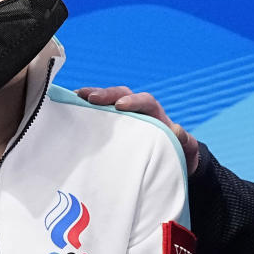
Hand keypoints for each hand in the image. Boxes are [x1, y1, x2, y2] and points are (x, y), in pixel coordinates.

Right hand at [76, 86, 199, 174]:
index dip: (133, 100)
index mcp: (155, 113)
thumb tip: (176, 129)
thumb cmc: (177, 152)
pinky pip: (97, 112)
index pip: (145, 100)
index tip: (120, 105)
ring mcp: (121, 116)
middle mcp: (136, 110)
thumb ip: (184, 139)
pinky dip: (84, 108)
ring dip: (90, 97)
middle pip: (121, 94)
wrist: (170, 160)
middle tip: (90, 98)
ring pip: (106, 101)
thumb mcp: (184, 147)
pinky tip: (69, 108)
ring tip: (74, 96)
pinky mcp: (110, 124)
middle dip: (106, 94)